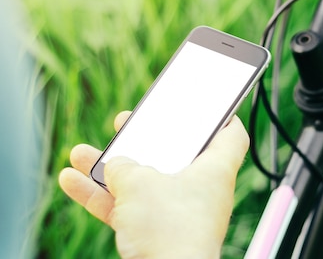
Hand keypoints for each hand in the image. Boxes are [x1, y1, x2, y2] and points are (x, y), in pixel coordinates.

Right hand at [59, 111, 249, 258]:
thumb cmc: (170, 227)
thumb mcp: (141, 182)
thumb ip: (125, 166)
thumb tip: (116, 166)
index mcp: (214, 169)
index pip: (231, 135)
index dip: (223, 116)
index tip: (209, 106)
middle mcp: (200, 190)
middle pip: (175, 155)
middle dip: (146, 139)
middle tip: (128, 123)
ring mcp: (178, 213)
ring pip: (144, 182)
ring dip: (111, 168)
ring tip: (82, 152)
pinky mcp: (157, 235)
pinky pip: (128, 208)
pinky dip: (102, 196)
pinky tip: (71, 180)